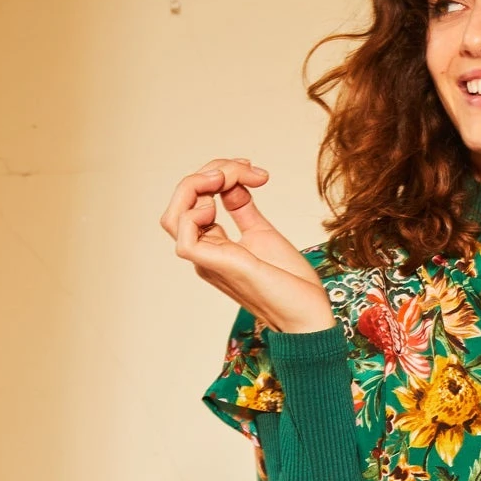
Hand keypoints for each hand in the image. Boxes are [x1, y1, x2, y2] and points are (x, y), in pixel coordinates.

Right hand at [159, 157, 334, 332]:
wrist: (308, 312)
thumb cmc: (290, 282)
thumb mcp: (263, 232)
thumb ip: (242, 208)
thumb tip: (232, 183)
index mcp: (214, 245)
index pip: (194, 201)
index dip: (217, 173)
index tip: (253, 170)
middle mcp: (205, 252)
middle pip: (180, 203)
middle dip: (209, 171)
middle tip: (245, 167)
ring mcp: (207, 260)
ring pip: (173, 217)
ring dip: (196, 184)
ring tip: (229, 177)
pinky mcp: (215, 266)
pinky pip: (184, 236)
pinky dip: (195, 211)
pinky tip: (220, 203)